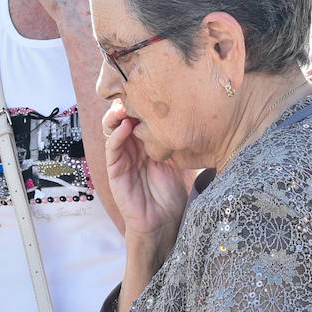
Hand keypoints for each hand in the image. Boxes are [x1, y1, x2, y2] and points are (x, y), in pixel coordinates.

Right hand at [103, 99, 187, 238]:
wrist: (164, 223)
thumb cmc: (174, 194)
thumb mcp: (182, 161)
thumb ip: (182, 141)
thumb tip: (199, 116)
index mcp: (148, 141)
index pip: (140, 115)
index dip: (142, 101)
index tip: (152, 88)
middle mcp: (133, 146)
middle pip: (123, 116)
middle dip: (128, 102)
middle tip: (137, 91)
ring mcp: (123, 157)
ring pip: (112, 128)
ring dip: (117, 115)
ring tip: (127, 106)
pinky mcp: (115, 171)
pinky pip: (112, 148)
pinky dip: (116, 135)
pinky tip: (125, 127)